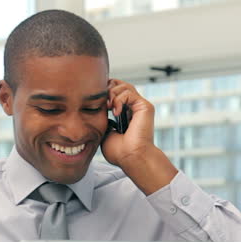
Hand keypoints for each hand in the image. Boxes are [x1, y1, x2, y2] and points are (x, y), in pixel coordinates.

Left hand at [102, 78, 176, 194]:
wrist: (130, 157)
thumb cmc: (119, 151)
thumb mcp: (105, 133)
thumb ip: (103, 120)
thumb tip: (97, 111)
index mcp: (125, 114)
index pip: (115, 93)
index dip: (104, 93)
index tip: (95, 102)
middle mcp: (134, 108)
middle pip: (120, 85)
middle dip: (108, 89)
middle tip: (103, 103)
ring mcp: (140, 107)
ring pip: (125, 86)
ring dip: (112, 94)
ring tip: (108, 108)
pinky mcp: (145, 107)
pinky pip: (129, 92)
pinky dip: (118, 99)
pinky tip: (115, 112)